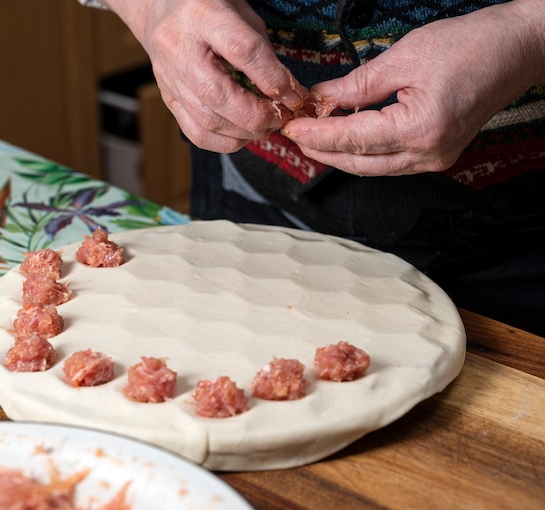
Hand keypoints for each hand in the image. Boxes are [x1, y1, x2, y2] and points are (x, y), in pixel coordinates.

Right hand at [103, 0, 306, 152]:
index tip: (294, 96)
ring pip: (207, 121)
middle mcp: (180, 48)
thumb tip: (289, 93)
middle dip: (257, 115)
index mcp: (202, 15)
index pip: (243, 51)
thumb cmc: (208, 7)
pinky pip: (196, 133)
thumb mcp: (242, 14)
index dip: (273, 79)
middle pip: (219, 95)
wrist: (158, 9)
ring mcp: (170, 78)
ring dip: (244, 132)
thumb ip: (264, 53)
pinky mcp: (168, 99)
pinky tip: (243, 135)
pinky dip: (224, 142)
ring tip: (265, 127)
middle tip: (280, 118)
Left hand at [281, 0, 544, 176]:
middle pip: (359, 163)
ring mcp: (434, 159)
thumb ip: (358, 84)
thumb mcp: (404, 57)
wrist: (515, 50)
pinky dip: (363, 151)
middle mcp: (427, 154)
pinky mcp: (436, 155)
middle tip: (295, 135)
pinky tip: (346, 138)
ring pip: (372, 167)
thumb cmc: (469, 46)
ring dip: (341, 154)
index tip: (291, 126)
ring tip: (314, 137)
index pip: (352, 139)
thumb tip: (323, 97)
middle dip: (323, 151)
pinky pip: (389, 161)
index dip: (317, 133)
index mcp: (420, 129)